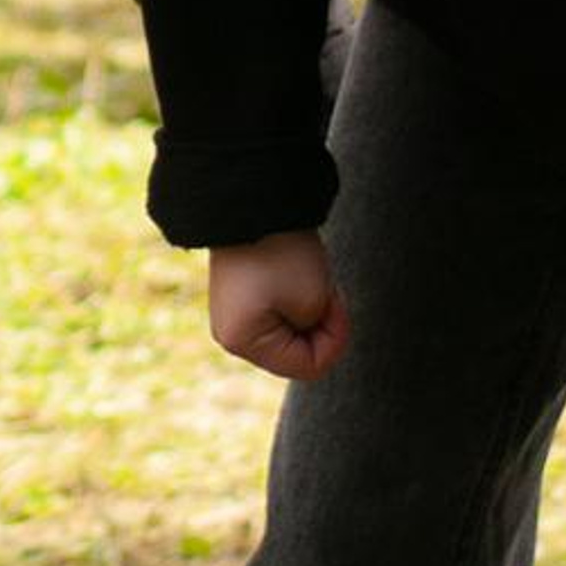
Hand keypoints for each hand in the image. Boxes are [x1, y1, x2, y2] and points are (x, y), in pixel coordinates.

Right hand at [208, 231, 349, 382]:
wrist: (256, 198)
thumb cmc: (284, 252)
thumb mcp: (314, 302)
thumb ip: (316, 337)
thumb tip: (304, 338)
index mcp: (242, 341)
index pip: (309, 366)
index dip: (335, 339)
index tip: (335, 301)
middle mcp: (229, 334)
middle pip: (297, 353)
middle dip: (319, 325)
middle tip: (324, 289)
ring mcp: (232, 315)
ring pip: (290, 333)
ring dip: (308, 311)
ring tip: (306, 278)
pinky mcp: (239, 298)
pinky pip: (278, 315)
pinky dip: (295, 300)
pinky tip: (293, 275)